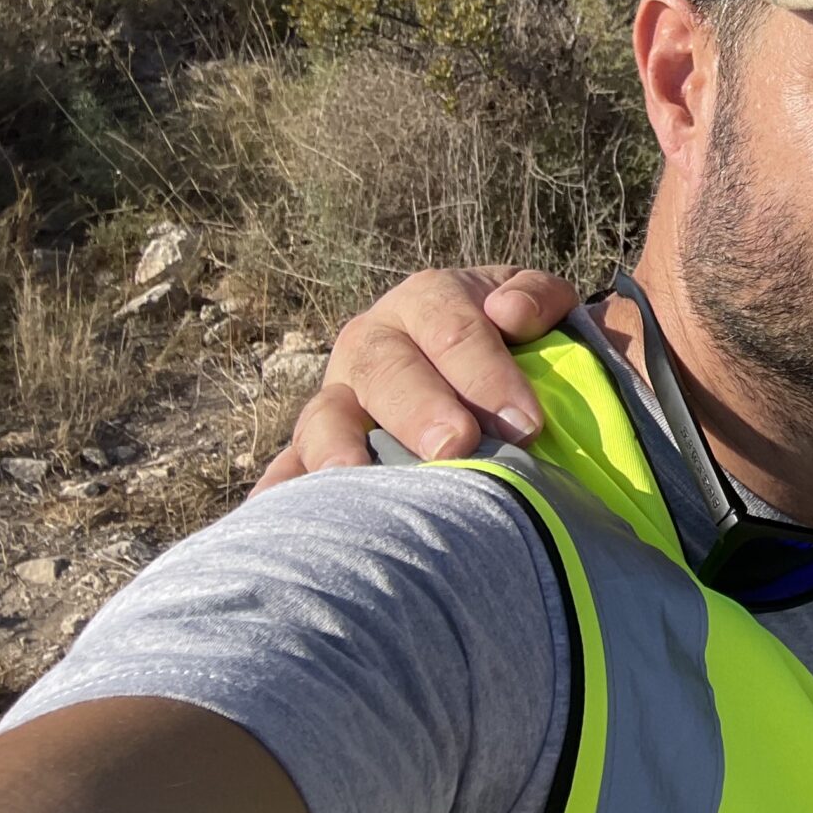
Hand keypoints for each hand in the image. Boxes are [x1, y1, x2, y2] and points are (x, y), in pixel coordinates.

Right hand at [251, 266, 579, 493]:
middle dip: (421, 409)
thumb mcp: (538, 305)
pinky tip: (273, 514)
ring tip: (355, 477)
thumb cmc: (518, 339)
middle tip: (456, 446)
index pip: (454, 330)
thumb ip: (538, 298)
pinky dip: (281, 489)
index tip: (527, 423)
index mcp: (427, 300)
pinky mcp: (315, 446)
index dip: (488, 373)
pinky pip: (289, 465)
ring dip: (339, 447)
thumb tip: (510, 313)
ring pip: (326, 416)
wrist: (478, 363)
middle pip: (388, 371)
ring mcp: (338, 396)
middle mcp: (372, 342)